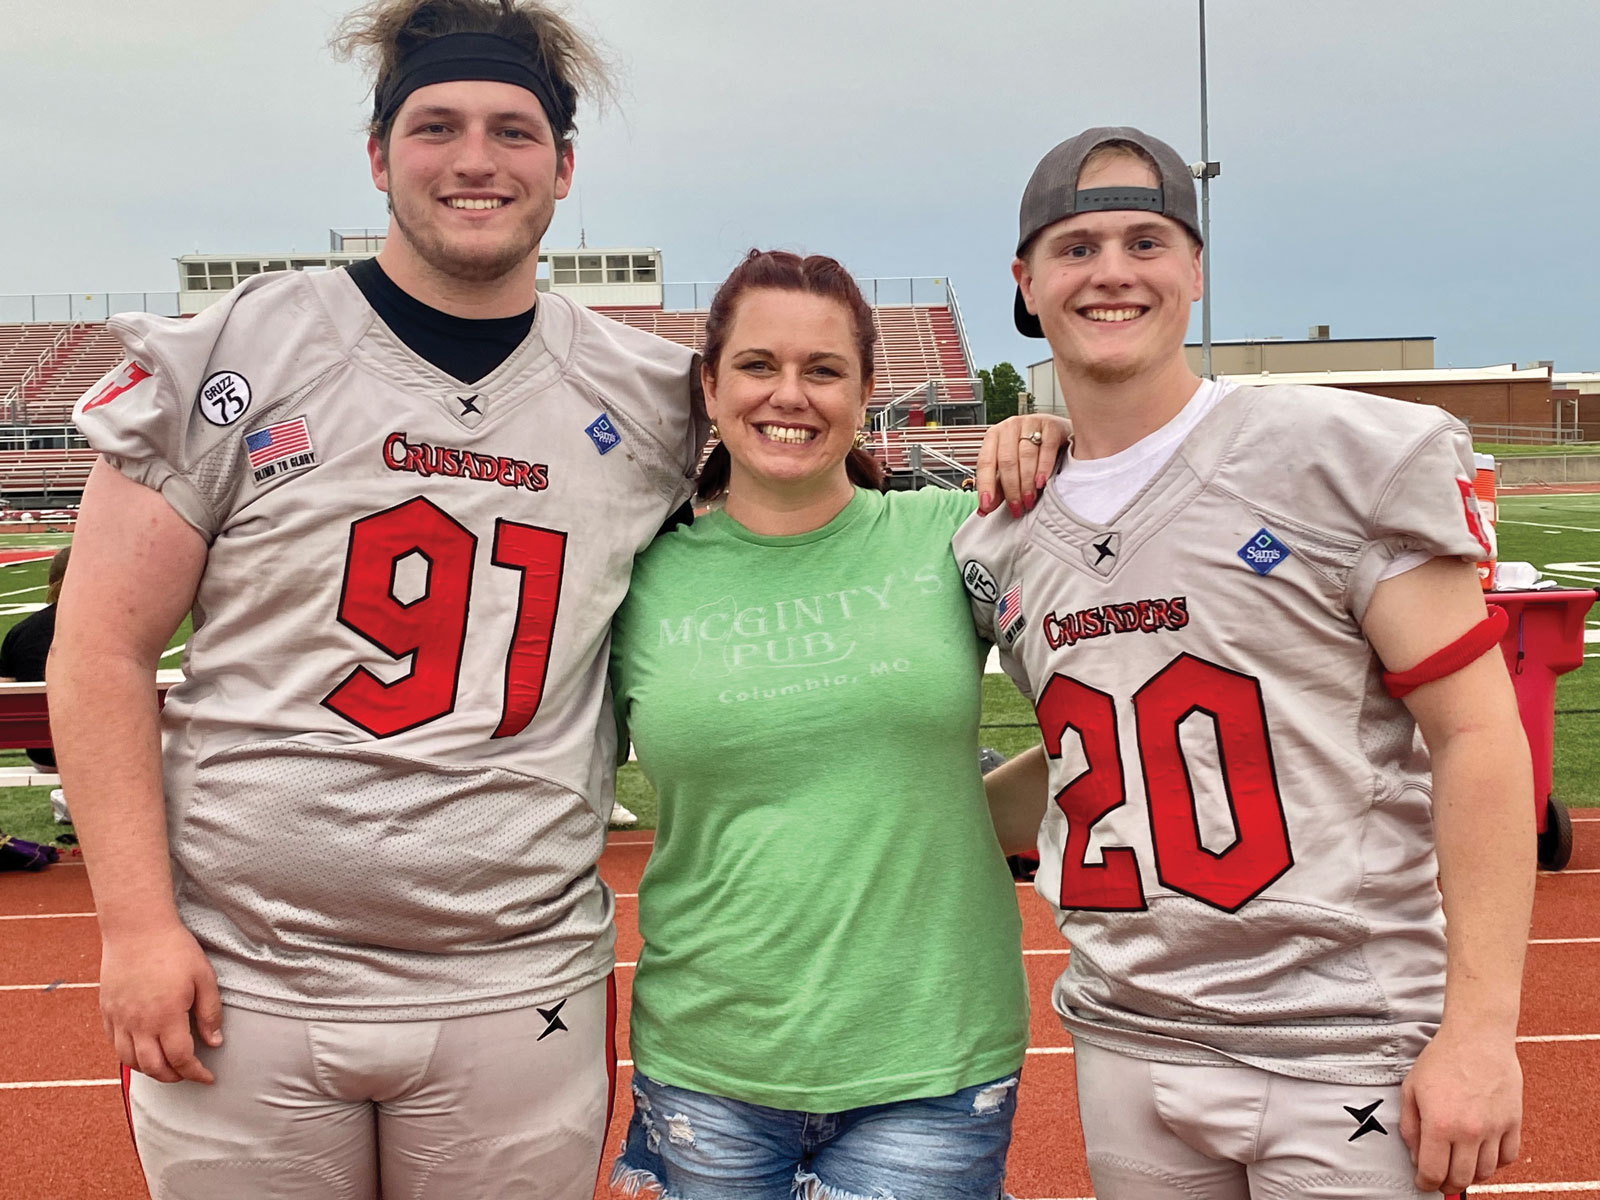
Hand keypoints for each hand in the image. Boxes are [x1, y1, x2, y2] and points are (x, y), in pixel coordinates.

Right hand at [99, 922, 222, 1084]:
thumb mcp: (204, 977)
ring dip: (150, 1071)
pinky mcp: (107, 1011)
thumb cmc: (174, 949)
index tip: (208, 1077)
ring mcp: (119, 1019)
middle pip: (153, 1068)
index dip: (196, 1073)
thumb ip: (210, 1013)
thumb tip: (214, 1043)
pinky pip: (114, 1045)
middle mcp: (139, 1024)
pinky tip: (142, 1051)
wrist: (136, 928)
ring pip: (130, 1061)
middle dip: (174, 1077)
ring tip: (167, 1067)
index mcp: (166, 1017)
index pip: (181, 1059)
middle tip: (189, 1074)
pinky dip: (129, 1056)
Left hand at [974, 415, 1068, 516]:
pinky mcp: (1051, 425)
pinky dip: (1043, 468)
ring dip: (1027, 482)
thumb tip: (984, 509)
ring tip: (1029, 499)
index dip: (985, 485)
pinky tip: (1041, 482)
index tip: (987, 504)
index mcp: (994, 436)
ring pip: (1025, 455)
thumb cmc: (1031, 451)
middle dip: (1011, 488)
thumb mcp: (1011, 468)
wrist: (1059, 433)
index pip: (985, 462)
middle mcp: (1010, 427)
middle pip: (1007, 461)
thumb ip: (998, 488)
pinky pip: (1046, 448)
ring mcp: (1031, 423)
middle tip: (1016, 506)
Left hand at [1400, 1024, 1521, 1192]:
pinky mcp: (1513, 1122)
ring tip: (1461, 1165)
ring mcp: (1494, 1128)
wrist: (1477, 1037)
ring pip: (1486, 1172)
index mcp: (1439, 1124)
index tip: (1423, 1184)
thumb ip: (1410, 1127)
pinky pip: (1508, 1158)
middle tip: (1440, 1179)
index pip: (1433, 1172)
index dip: (1426, 1184)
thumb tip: (1417, 1157)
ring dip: (1472, 1175)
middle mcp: (1469, 1131)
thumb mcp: (1410, 1089)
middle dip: (1447, 1184)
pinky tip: (1483, 1155)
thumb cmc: (1441, 1059)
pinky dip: (1496, 1163)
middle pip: (1461, 1178)